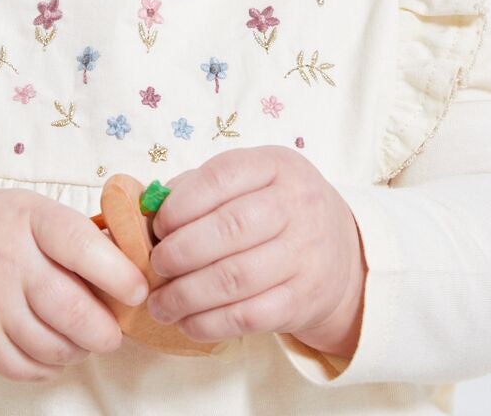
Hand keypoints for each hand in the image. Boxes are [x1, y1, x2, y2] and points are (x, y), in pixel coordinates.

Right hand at [0, 189, 149, 380]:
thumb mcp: (35, 211)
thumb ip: (80, 236)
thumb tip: (134, 265)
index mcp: (30, 220)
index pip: (80, 245)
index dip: (117, 272)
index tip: (138, 290)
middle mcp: (7, 262)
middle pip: (70, 309)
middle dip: (106, 329)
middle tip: (114, 329)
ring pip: (53, 345)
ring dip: (80, 348)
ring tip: (83, 336)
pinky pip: (28, 368)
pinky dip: (52, 365)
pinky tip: (54, 347)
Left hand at [145, 146, 366, 357]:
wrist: (343, 251)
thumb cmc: (277, 209)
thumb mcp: (251, 179)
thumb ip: (201, 187)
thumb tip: (147, 207)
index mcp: (277, 166)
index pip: (222, 176)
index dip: (181, 203)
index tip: (158, 226)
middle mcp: (297, 205)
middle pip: (228, 229)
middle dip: (180, 252)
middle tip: (155, 266)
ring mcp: (305, 254)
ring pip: (235, 278)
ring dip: (186, 295)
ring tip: (159, 303)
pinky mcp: (304, 300)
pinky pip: (249, 316)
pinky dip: (210, 323)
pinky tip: (186, 322)